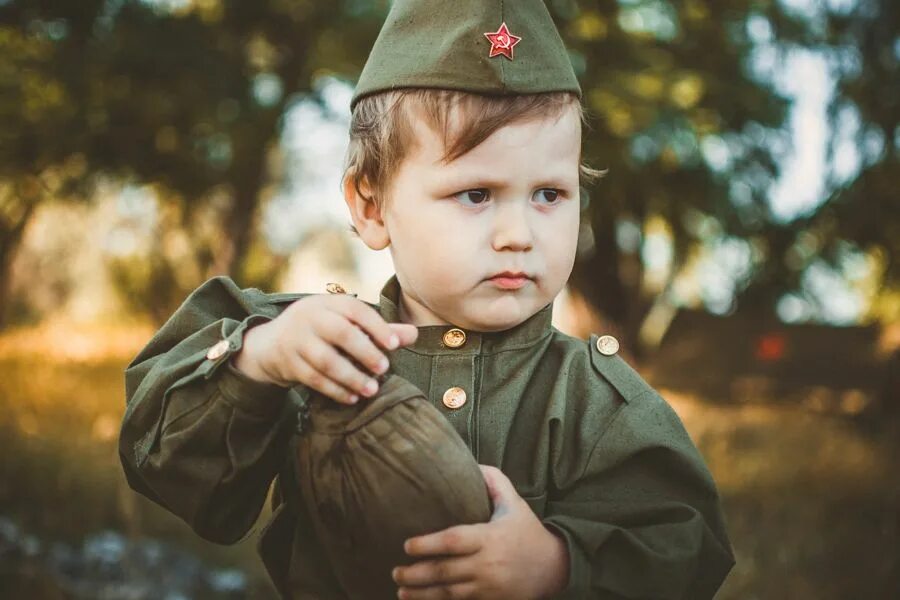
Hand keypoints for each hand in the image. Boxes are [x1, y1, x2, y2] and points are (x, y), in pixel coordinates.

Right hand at [231, 294, 416, 403]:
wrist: (272, 343)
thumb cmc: (321, 330)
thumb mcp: (345, 322)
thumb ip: (379, 329)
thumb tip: (414, 334)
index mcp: (329, 303)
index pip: (355, 309)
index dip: (377, 326)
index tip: (395, 345)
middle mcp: (310, 317)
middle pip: (340, 333)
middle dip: (365, 352)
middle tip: (384, 369)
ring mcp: (297, 339)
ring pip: (326, 360)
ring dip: (351, 377)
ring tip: (372, 390)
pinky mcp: (288, 362)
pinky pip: (313, 378)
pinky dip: (335, 390)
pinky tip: (353, 397)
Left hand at [392, 465, 568, 598]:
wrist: (554, 567)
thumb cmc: (527, 530)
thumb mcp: (514, 502)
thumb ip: (494, 481)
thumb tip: (472, 462)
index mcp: (490, 537)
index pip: (454, 541)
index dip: (428, 544)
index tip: (407, 545)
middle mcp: (488, 565)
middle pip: (445, 572)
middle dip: (416, 573)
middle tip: (395, 571)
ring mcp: (489, 588)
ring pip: (448, 594)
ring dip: (421, 594)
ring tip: (401, 590)